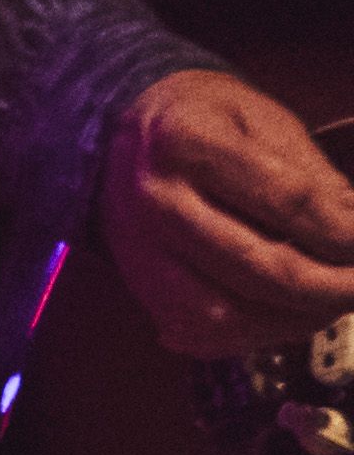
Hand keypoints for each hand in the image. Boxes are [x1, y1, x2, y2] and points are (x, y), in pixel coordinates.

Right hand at [101, 69, 353, 354]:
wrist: (123, 139)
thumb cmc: (206, 121)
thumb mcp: (264, 119)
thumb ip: (313, 174)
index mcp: (186, 142)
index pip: (288, 202)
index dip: (347, 230)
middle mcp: (155, 201)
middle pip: (264, 269)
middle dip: (335, 287)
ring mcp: (142, 252)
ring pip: (233, 316)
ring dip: (300, 319)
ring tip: (333, 300)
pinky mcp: (143, 289)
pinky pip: (208, 335)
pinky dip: (260, 334)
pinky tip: (289, 312)